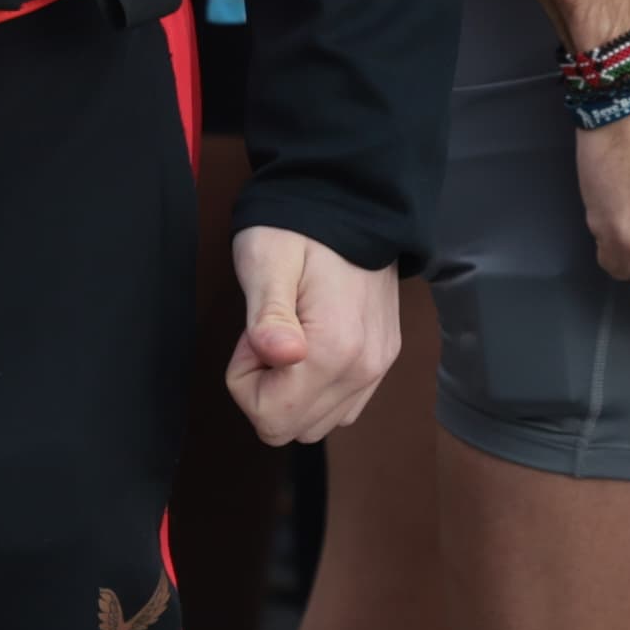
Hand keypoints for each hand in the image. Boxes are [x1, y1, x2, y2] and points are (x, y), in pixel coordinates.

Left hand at [223, 225, 400, 444]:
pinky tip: (310, 342)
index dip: (246, 381)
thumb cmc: (296, 228)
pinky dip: (317, 387)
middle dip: (268, 389)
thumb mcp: (266, 260)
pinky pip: (343, 405)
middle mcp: (363, 369)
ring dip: (292, 390)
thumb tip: (280, 356)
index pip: (271, 418)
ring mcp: (377, 368)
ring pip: (319, 423)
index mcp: (333, 350)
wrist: (350, 201)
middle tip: (269, 334)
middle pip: (294, 428)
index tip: (254, 335)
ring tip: (290, 334)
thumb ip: (269, 315)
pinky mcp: (383, 360)